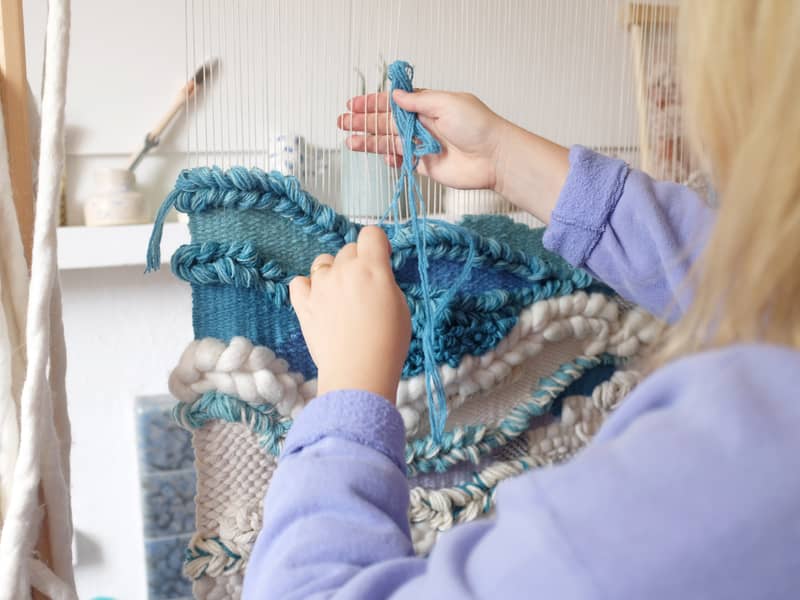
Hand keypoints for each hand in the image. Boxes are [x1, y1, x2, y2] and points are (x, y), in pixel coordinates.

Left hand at [289, 226, 411, 402]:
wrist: (359, 373)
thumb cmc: (387, 343)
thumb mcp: (400, 305)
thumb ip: (385, 281)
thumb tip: (374, 275)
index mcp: (371, 268)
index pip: (372, 234)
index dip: (378, 245)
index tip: (381, 260)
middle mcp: (343, 270)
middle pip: (349, 249)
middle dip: (358, 263)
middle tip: (364, 289)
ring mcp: (319, 286)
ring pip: (323, 262)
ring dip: (333, 273)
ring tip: (341, 297)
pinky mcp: (303, 304)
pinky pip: (299, 282)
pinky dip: (307, 287)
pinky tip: (318, 300)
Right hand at [337, 89, 569, 221]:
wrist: (494, 158)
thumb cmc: (478, 126)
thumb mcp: (447, 104)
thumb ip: (418, 102)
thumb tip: (394, 95)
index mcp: (427, 106)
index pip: (394, 103)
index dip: (373, 103)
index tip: (353, 104)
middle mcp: (422, 125)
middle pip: (386, 123)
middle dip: (364, 123)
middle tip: (342, 122)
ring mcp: (422, 146)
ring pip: (390, 143)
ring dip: (369, 142)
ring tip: (350, 142)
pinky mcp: (425, 166)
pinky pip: (402, 161)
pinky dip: (390, 159)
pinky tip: (381, 156)